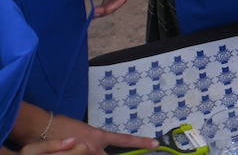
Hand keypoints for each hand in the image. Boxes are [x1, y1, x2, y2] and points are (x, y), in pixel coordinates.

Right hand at [31, 114, 153, 153]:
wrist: (43, 127)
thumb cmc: (63, 126)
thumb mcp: (85, 131)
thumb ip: (97, 141)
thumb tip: (103, 149)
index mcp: (100, 136)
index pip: (124, 140)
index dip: (141, 142)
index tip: (155, 144)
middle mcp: (94, 146)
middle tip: (115, 152)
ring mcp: (85, 152)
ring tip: (88, 148)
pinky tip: (81, 151)